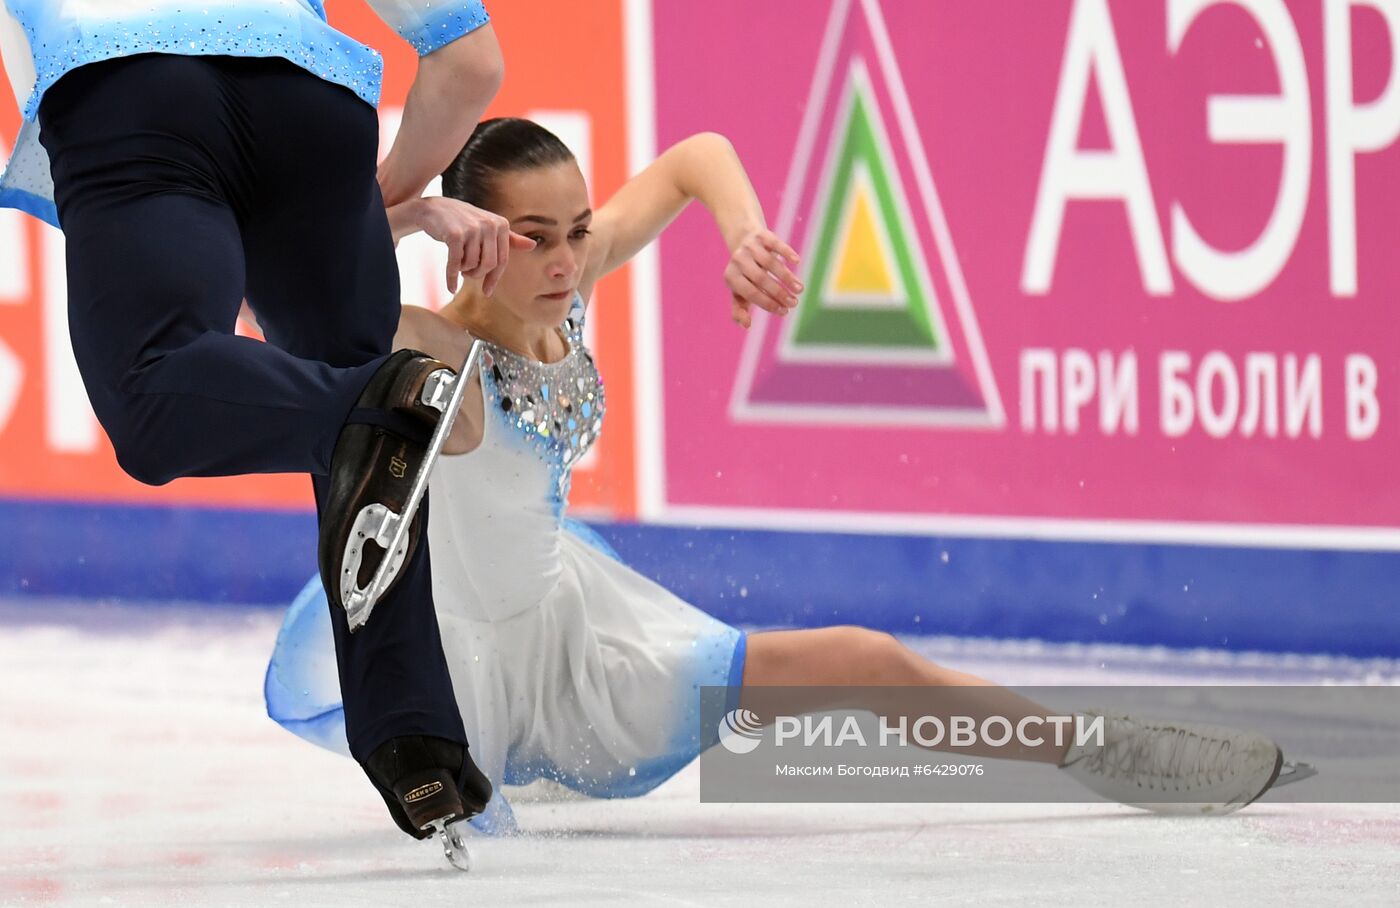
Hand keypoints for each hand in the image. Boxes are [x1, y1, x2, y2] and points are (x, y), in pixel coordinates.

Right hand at [412, 197, 535, 294]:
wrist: (433, 209)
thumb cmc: (464, 221)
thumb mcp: (488, 227)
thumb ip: (510, 238)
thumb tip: (533, 245)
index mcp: (501, 224)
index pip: (502, 260)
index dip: (494, 279)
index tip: (487, 292)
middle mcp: (489, 225)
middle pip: (488, 265)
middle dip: (477, 275)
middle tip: (467, 274)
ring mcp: (472, 229)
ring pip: (471, 265)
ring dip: (463, 271)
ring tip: (458, 265)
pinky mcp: (454, 235)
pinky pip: (455, 265)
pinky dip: (451, 278)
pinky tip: (451, 287)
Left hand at [723, 227, 801, 328]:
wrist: (744, 241)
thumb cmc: (744, 274)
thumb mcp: (739, 292)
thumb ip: (740, 309)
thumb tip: (746, 325)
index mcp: (731, 277)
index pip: (751, 293)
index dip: (768, 303)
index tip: (784, 311)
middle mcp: (738, 260)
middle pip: (761, 279)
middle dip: (779, 293)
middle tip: (794, 302)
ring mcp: (749, 246)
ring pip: (770, 263)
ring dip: (787, 277)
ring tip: (800, 289)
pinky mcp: (761, 235)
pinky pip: (775, 244)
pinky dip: (786, 252)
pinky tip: (797, 262)